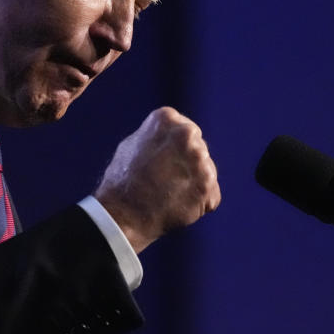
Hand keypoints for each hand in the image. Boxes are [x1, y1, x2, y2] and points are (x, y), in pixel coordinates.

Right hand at [94, 107, 219, 252]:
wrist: (123, 214)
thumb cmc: (123, 180)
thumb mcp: (133, 144)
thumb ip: (158, 137)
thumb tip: (173, 137)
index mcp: (167, 119)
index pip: (187, 131)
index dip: (176, 151)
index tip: (163, 163)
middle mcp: (187, 134)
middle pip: (199, 150)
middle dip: (187, 165)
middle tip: (165, 181)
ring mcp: (199, 160)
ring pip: (207, 172)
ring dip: (193, 184)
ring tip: (170, 195)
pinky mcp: (207, 184)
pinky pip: (211, 195)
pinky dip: (199, 203)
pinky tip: (178, 205)